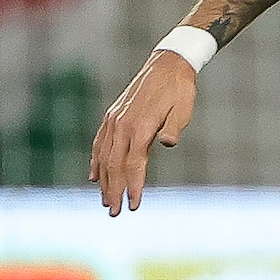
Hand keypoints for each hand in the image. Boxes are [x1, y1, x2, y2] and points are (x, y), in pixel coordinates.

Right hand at [91, 51, 197, 215]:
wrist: (166, 66)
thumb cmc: (179, 91)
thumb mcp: (183, 109)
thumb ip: (174, 127)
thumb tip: (169, 143)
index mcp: (140, 126)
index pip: (133, 163)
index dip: (132, 185)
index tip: (134, 204)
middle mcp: (122, 125)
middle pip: (114, 165)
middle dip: (114, 190)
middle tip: (114, 212)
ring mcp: (114, 121)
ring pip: (104, 156)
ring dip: (104, 181)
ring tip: (105, 201)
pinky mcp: (112, 117)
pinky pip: (100, 143)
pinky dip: (96, 161)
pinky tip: (95, 176)